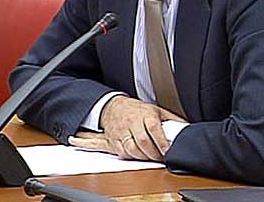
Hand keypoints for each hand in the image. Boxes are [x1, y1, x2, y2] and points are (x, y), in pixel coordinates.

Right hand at [68, 96, 184, 160]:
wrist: (114, 104)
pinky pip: (106, 146)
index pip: (154, 130)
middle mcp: (131, 123)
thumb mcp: (157, 110)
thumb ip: (171, 120)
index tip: (167, 151)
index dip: (161, 143)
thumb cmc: (136, 109)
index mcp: (145, 115)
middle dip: (152, 153)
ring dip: (139, 156)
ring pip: (129, 149)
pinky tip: (76, 141)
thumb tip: (187, 127)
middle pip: (142, 142)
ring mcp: (118, 132)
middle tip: (159, 158)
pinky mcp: (109, 139)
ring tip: (146, 158)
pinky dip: (99, 148)